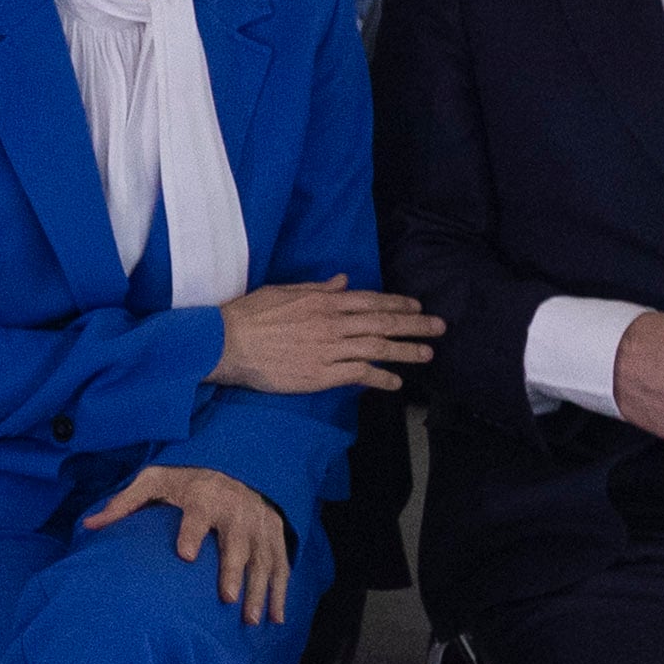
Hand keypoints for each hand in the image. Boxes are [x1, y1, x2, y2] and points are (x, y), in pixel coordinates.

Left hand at [81, 462, 290, 621]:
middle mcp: (235, 511)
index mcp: (203, 497)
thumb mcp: (154, 480)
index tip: (185, 555)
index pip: (196, 516)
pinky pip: (281, 566)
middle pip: (235, 544)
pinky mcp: (275, 536)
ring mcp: (259, 525)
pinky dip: (281, 592)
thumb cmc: (187, 480)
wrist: (236, 465)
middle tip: (227, 599)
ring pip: (262, 560)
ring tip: (249, 619)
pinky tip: (276, 618)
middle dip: (232, 572)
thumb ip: (125, 502)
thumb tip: (89, 524)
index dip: (191, 533)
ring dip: (259, 590)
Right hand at [207, 280, 440, 396]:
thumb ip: (317, 287)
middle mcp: (332, 323)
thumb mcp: (282, 291)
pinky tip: (395, 382)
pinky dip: (381, 378)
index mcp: (322, 301)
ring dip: (406, 351)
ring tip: (427, 354)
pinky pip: (359, 375)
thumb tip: (343, 281)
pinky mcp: (321, 375)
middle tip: (439, 327)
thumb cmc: (248, 315)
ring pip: (378, 349)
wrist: (224, 344)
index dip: (397, 304)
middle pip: (383, 323)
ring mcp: (328, 350)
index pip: (370, 301)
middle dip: (415, 325)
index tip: (416, 307)